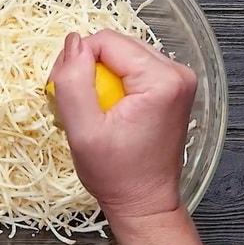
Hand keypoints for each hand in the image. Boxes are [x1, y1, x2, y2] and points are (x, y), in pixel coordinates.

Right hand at [49, 29, 196, 219]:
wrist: (144, 203)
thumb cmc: (116, 175)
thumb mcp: (83, 131)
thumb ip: (73, 82)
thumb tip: (72, 41)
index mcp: (162, 80)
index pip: (105, 41)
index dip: (76, 62)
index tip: (65, 95)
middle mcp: (177, 73)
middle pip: (115, 45)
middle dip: (88, 68)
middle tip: (76, 105)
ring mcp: (178, 80)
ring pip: (122, 54)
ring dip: (99, 76)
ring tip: (92, 110)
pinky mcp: (172, 88)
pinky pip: (133, 68)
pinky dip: (113, 83)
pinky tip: (106, 109)